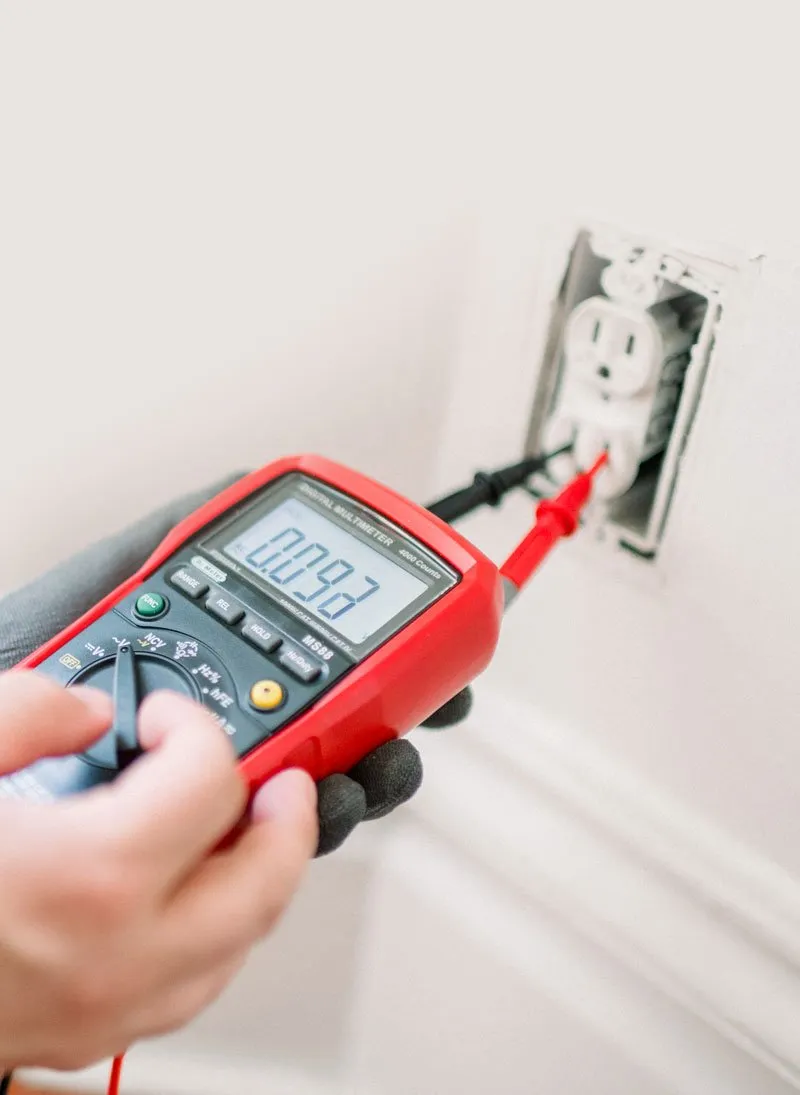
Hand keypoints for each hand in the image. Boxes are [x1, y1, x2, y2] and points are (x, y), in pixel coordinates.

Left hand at [0, 474, 471, 855]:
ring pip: (313, 792)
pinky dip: (300, 825)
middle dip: (389, 723)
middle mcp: (227, 727)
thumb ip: (178, 536)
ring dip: (361, 776)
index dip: (384, 655)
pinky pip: (261, 842)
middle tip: (411, 714)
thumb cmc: (32, 658)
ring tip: (367, 760)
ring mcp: (205, 790)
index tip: (425, 643)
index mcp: (221, 663)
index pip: (323, 659)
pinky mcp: (182, 843)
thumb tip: (240, 489)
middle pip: (335, 730)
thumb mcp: (110, 583)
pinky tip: (307, 799)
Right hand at [0, 672, 315, 1068]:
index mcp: (86, 876)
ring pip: (233, 952)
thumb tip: (78, 708)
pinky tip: (188, 908)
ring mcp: (97, 1013)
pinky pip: (181, 996)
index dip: (195, 726)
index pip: (209, 780)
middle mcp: (110, 957)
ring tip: (247, 835)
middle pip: (260, 883)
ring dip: (255, 884)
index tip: (164, 716)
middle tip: (281, 779)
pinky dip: (208, 942)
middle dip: (285, 819)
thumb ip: (19, 711)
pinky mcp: (70, 1043)